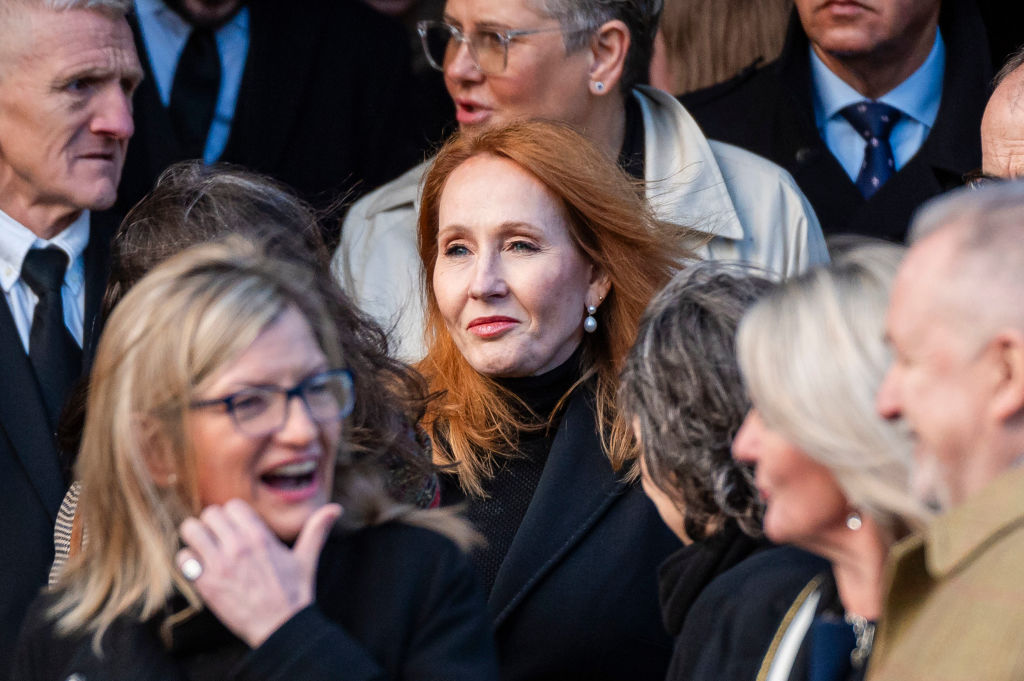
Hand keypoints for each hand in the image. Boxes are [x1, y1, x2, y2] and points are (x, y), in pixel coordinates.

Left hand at [176, 499, 342, 647]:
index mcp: (260, 536)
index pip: (232, 506)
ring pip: (191, 530)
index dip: (233, 514)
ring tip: (205, 546)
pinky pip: (183, 558)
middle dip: (214, 522)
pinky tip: (200, 567)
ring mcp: (219, 564)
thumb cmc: (294, 592)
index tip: (236, 526)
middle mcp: (237, 546)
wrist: (280, 627)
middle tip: (219, 536)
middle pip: (210, 513)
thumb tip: (336, 509)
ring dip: (196, 536)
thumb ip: (317, 529)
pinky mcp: (206, 584)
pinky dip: (188, 560)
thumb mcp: (307, 558)